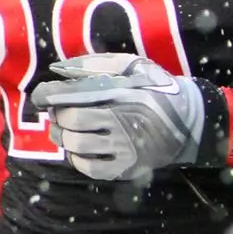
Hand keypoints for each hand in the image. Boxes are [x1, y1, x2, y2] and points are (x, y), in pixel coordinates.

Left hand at [29, 54, 204, 181]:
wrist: (191, 121)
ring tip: (63, 131)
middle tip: (57, 114)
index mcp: (122, 94)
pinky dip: (76, 159)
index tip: (41, 96)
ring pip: (77, 145)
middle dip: (57, 117)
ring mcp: (125, 148)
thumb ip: (96, 64)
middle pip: (72, 122)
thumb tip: (60, 68)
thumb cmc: (156, 90)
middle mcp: (122, 121)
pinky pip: (89, 168)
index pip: (72, 96)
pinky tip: (78, 150)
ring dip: (62, 138)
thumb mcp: (133, 67)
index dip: (49, 96)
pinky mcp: (127, 167)